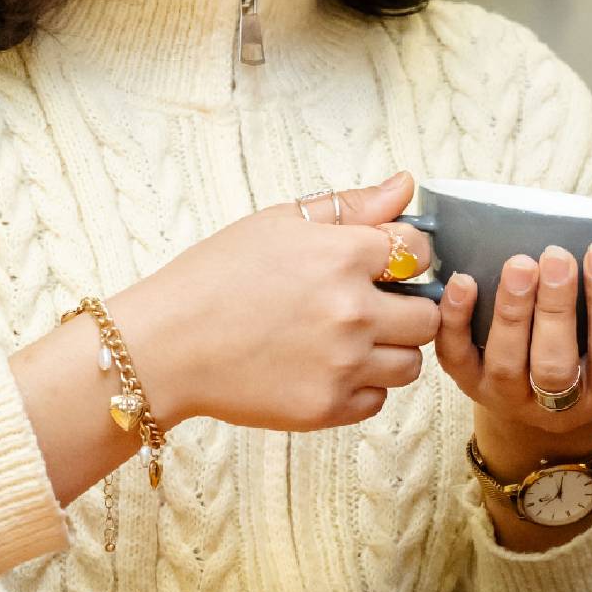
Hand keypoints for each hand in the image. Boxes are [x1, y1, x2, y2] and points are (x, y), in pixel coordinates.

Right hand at [108, 171, 439, 431]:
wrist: (163, 346)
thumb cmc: (214, 276)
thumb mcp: (279, 223)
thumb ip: (350, 207)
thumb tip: (405, 185)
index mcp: (344, 256)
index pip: (422, 253)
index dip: (406, 256)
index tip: (383, 265)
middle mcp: (353, 312)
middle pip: (428, 315)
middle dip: (407, 308)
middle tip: (371, 307)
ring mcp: (343, 364)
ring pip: (411, 363)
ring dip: (390, 351)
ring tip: (349, 340)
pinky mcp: (326, 406)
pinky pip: (378, 399)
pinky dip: (362, 387)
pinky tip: (328, 368)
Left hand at [435, 242, 591, 474]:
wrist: (553, 397)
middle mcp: (561, 405)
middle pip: (556, 367)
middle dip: (555, 310)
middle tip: (556, 256)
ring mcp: (512, 398)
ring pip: (508, 365)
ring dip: (512, 313)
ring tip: (518, 264)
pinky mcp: (471, 385)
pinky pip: (456, 359)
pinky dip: (455, 321)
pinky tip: (463, 281)